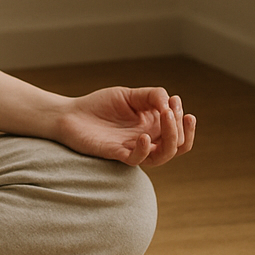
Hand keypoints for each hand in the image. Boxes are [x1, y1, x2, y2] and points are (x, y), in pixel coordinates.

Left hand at [54, 86, 195, 165]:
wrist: (71, 115)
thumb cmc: (100, 105)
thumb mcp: (129, 95)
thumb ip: (151, 95)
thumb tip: (170, 103)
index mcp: (154, 127)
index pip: (181, 131)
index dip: (182, 117)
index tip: (174, 100)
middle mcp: (148, 140)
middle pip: (179, 145)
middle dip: (180, 128)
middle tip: (170, 110)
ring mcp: (134, 148)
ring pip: (164, 156)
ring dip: (171, 138)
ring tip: (166, 117)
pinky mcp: (117, 154)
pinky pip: (137, 160)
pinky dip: (144, 150)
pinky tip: (144, 136)